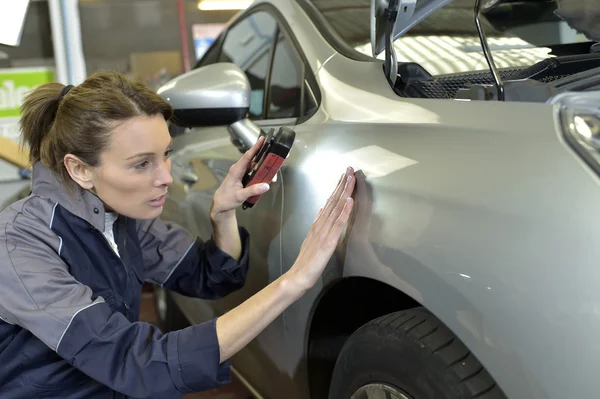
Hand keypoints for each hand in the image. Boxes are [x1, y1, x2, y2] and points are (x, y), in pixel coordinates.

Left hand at [210, 136, 270, 220]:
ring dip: (265, 169)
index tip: (262, 139)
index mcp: (236, 170)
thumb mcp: (240, 196)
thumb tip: (266, 186)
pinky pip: (255, 173)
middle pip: (255, 160)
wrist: (221, 204)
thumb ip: (252, 190)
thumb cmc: (226, 198)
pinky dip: (262, 175)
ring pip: (256, 167)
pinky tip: (268, 179)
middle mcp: (240, 169)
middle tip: (277, 159)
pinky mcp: (245, 177)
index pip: (247, 156)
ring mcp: (242, 172)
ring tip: (273, 176)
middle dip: (266, 159)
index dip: (255, 147)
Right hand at [286, 167, 355, 291]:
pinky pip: (338, 224)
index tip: (344, 175)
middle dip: (342, 184)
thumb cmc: (306, 260)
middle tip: (349, 168)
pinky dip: (344, 211)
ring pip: (336, 208)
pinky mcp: (328, 241)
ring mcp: (324, 231)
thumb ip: (317, 223)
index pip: (329, 201)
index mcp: (318, 223)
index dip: (337, 187)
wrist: (298, 276)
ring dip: (344, 192)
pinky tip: (349, 201)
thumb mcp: (312, 238)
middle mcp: (321, 224)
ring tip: (351, 178)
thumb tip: (321, 209)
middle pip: (333, 200)